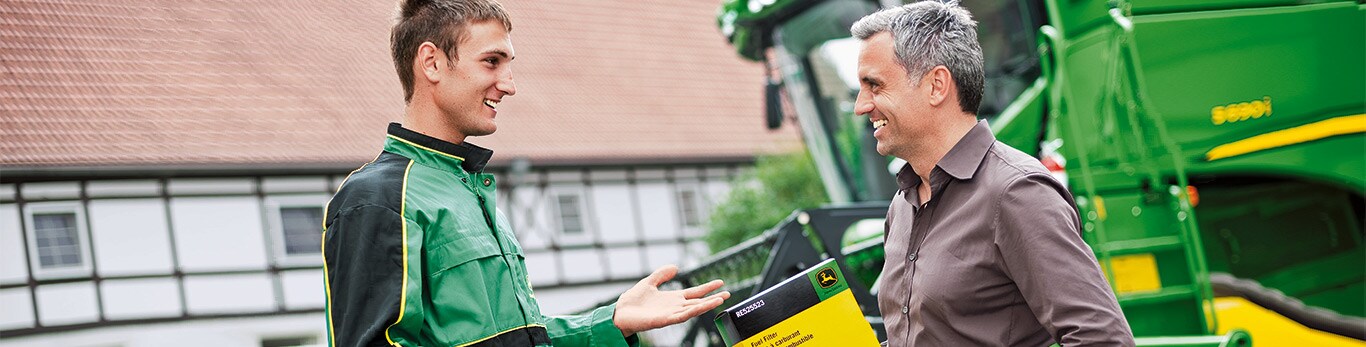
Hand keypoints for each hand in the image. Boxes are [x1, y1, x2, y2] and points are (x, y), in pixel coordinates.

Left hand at [613, 265, 730, 336]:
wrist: (620, 313)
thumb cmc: (632, 301)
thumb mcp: (649, 282)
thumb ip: (662, 274)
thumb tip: (675, 266)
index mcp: (672, 298)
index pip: (694, 292)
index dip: (707, 288)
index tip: (720, 282)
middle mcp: (674, 307)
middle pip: (698, 302)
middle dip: (713, 298)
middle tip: (728, 293)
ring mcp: (671, 314)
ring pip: (693, 309)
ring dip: (707, 305)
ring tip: (720, 300)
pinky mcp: (664, 320)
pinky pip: (682, 316)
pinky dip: (693, 311)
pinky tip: (701, 307)